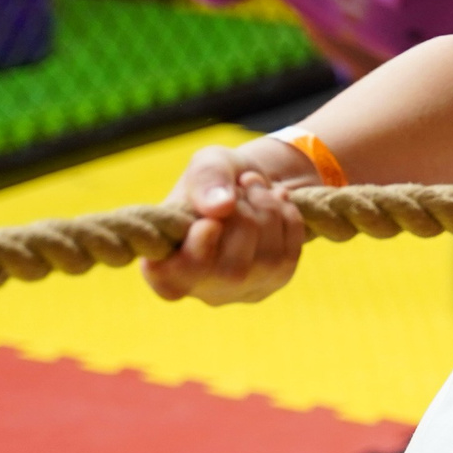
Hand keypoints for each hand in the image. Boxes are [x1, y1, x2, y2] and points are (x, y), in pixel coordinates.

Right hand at [140, 141, 313, 303]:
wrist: (254, 182)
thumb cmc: (219, 177)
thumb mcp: (207, 163)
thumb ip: (206, 178)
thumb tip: (219, 208)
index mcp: (162, 261)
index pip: (170, 279)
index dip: (196, 253)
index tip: (210, 223)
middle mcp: (198, 286)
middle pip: (231, 270)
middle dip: (244, 218)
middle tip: (241, 186)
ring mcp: (239, 289)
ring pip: (266, 262)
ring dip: (268, 212)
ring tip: (256, 187)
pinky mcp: (274, 281)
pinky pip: (290, 255)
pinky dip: (288, 219)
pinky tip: (276, 201)